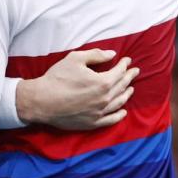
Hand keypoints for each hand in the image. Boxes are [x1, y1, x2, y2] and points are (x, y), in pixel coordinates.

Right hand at [17, 49, 137, 129]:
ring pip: (119, 103)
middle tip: (135, 71)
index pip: (119, 72)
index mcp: (102, 82)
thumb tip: (111, 54)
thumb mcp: (75, 59)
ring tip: (131, 89)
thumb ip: (95, 55)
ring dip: (127, 94)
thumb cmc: (57, 78)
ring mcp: (99, 112)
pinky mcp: (92, 123)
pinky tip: (123, 111)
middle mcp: (105, 99)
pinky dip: (119, 115)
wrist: (42, 101)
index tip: (127, 60)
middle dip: (129, 77)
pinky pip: (111, 120)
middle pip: (122, 86)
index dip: (125, 64)